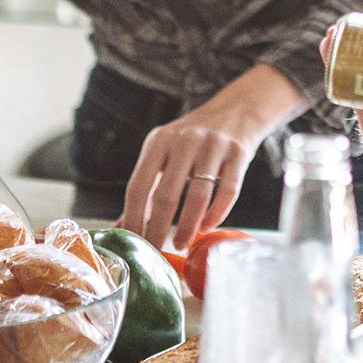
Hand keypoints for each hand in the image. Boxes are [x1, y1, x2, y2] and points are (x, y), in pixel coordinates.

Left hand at [122, 65, 303, 248]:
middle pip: (166, 195)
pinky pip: (227, 192)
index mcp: (159, 141)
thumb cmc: (193, 139)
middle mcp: (185, 141)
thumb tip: (123, 227)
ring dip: (188, 227)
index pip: (139, 186)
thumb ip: (147, 187)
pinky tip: (207, 228)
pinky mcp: (238, 153)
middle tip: (157, 252)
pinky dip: (216, 215)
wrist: (236, 111)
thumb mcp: (164, 152)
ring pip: (197, 197)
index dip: (134, 218)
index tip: (134, 242)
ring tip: (182, 244)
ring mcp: (213, 146)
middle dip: (158, 229)